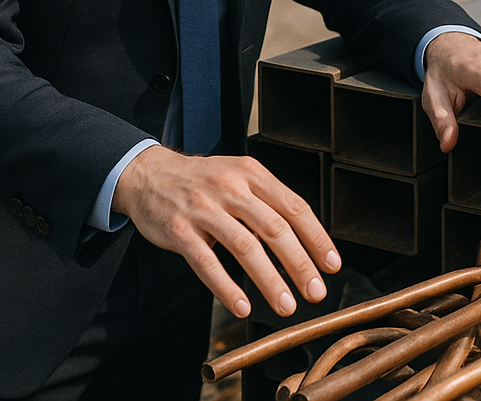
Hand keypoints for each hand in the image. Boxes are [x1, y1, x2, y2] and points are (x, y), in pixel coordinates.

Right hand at [112, 146, 340, 318]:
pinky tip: (242, 306)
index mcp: (251, 173)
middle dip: (299, 264)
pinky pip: (206, 262)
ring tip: (286, 306)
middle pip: (274, 228)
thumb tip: (306, 240)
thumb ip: (267, 201)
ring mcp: (203, 208)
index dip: (316, 238)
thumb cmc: (202, 181)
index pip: (293, 206)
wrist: (148, 174)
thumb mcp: (238, 176)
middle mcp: (230, 187)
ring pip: (244, 246)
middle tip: (316, 292)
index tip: (332, 265)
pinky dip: (226, 287)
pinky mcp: (179, 230)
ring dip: (269, 280)